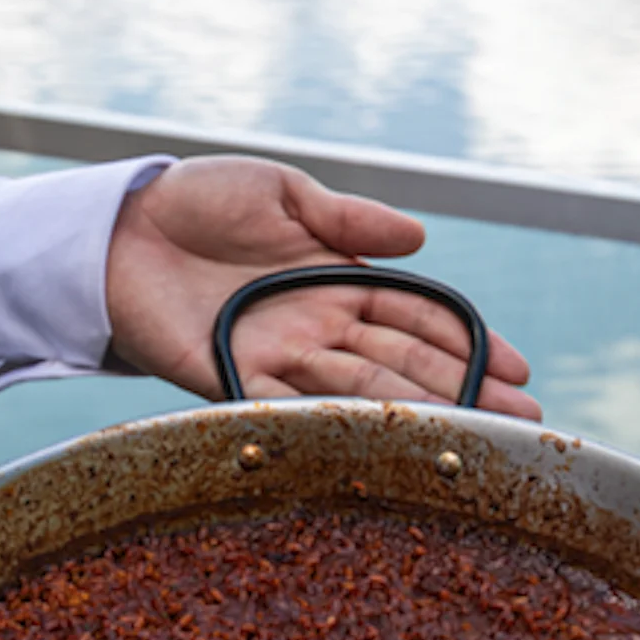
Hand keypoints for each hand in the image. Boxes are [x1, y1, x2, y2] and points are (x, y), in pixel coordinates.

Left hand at [105, 156, 540, 418]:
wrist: (116, 230)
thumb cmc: (197, 202)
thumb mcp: (283, 192)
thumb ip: (347, 219)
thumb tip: (419, 237)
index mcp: (336, 281)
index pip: (418, 319)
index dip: (468, 343)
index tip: (518, 370)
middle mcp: (317, 328)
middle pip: (404, 367)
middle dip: (465, 395)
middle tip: (523, 425)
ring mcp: (279, 360)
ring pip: (363, 393)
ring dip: (419, 418)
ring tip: (473, 441)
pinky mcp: (233, 383)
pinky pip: (291, 411)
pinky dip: (336, 429)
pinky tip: (385, 447)